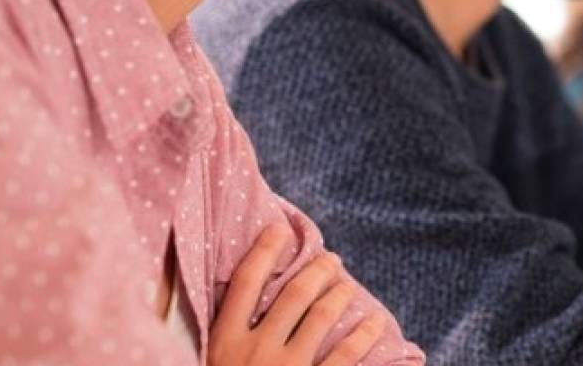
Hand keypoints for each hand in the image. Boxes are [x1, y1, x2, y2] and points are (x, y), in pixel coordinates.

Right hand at [208, 223, 387, 365]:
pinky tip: (374, 323)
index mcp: (223, 342)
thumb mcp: (208, 365)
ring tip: (346, 285)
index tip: (278, 230)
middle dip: (316, 270)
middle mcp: (255, 349)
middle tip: (330, 260)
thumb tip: (236, 312)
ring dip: (339, 294)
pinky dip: (363, 335)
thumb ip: (222, 341)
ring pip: (321, 315)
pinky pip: (344, 357)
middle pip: (292, 293)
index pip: (244, 283)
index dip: (263, 251)